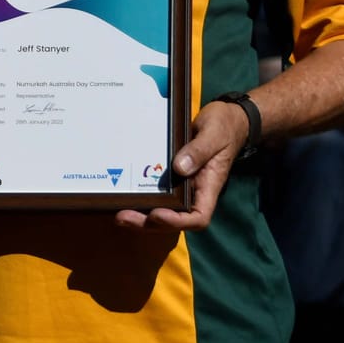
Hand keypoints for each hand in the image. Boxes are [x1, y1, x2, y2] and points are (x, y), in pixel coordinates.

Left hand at [121, 99, 251, 231]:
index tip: (157, 214)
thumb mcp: (214, 135)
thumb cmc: (224, 127)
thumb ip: (199, 150)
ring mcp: (182, 186)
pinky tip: (122, 198)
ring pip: (162, 210)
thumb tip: (179, 168)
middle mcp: (194, 192)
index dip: (177, 221)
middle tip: (123, 217)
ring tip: (118, 214)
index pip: (197, 217)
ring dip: (141, 216)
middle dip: (148, 223)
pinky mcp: (171, 178)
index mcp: (209, 187)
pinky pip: (156, 193)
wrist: (225, 120)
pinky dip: (141, 199)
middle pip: (173, 219)